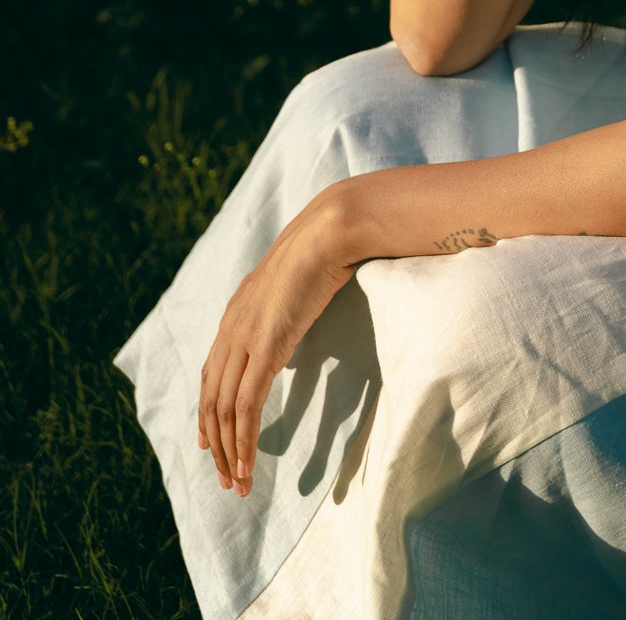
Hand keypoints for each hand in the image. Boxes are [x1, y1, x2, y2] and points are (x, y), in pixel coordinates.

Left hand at [197, 190, 355, 498]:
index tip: (211, 443)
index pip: (211, 375)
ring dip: (229, 452)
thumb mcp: (293, 286)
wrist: (327, 233)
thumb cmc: (322, 252)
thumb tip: (289, 326)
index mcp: (236, 315)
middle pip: (210, 400)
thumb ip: (281, 310)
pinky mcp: (265, 349)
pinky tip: (248, 464)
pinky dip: (244, 441)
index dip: (208, 412)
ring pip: (223, 411)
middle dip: (216, 444)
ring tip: (237, 483)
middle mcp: (231, 330)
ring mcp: (245, 339)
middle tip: (225, 477)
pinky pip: (246, 407)